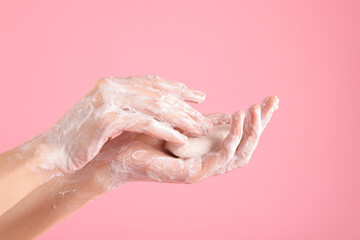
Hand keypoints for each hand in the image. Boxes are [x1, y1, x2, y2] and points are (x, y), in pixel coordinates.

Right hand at [23, 75, 212, 175]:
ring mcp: (109, 100)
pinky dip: (167, 131)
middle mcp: (112, 87)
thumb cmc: (81, 138)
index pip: (154, 81)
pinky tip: (182, 139)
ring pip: (157, 106)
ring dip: (182, 118)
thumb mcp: (105, 116)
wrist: (52, 151)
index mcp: (113, 84)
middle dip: (186, 106)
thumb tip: (155, 110)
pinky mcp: (108, 118)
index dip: (179, 87)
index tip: (199, 95)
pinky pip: (146, 123)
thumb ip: (127, 107)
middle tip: (205, 117)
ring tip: (201, 129)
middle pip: (159, 93)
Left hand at [88, 96, 278, 191]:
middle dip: (261, 124)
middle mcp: (208, 159)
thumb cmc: (142, 134)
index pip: (240, 133)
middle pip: (246, 145)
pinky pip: (219, 160)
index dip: (258, 118)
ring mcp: (201, 169)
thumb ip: (193, 117)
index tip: (272, 99)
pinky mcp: (191, 175)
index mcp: (206, 146)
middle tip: (271, 102)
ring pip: (239, 155)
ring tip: (254, 110)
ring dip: (249, 132)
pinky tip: (234, 121)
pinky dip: (230, 141)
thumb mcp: (175, 120)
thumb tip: (207, 103)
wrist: (116, 152)